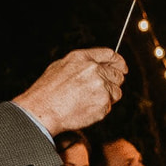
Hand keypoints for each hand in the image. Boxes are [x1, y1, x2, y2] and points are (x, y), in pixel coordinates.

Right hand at [12, 48, 126, 132]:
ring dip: (108, 97)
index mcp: (82, 58)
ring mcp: (100, 86)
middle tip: (100, 91)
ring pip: (116, 92)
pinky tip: (86, 108)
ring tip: (88, 100)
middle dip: (112, 82)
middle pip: (117, 75)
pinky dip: (101, 108)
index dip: (119, 62)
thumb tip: (98, 65)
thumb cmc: (47, 91)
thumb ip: (82, 64)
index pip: (110, 55)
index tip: (123, 68)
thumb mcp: (61, 67)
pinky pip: (109, 106)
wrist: (42, 110)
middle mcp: (94, 70)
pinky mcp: (104, 103)